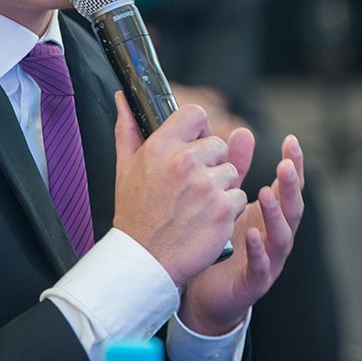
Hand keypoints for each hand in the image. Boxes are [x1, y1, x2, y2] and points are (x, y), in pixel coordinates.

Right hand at [112, 92, 248, 285]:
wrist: (144, 259)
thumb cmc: (135, 215)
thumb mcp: (125, 168)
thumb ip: (128, 129)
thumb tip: (124, 101)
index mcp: (161, 147)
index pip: (196, 114)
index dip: (198, 129)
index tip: (194, 144)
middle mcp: (185, 162)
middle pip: (218, 144)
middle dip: (210, 163)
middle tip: (191, 186)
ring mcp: (206, 186)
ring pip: (230, 172)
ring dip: (219, 188)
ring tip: (197, 205)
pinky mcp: (223, 210)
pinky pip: (238, 198)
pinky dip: (227, 210)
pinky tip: (206, 220)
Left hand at [178, 134, 304, 336]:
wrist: (205, 291)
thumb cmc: (222, 241)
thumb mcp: (229, 199)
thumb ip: (238, 168)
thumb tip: (243, 131)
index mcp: (270, 214)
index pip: (289, 186)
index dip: (294, 164)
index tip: (292, 141)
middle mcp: (275, 235)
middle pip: (292, 209)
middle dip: (291, 187)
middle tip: (285, 165)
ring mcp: (269, 259)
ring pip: (281, 237)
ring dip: (276, 215)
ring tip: (266, 193)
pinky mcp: (254, 281)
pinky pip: (261, 266)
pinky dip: (258, 250)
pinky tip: (250, 234)